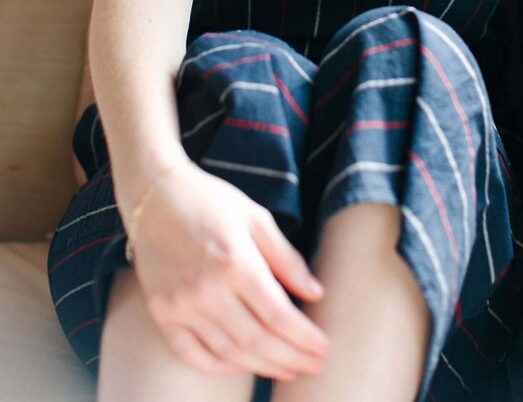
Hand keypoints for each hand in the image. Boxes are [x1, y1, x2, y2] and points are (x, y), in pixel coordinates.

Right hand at [128, 159, 329, 382]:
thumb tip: (316, 294)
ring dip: (262, 367)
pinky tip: (243, 366)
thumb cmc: (211, 201)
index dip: (304, 338)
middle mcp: (206, 290)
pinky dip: (220, 366)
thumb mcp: (256, 218)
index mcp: (235, 262)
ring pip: (228, 353)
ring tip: (288, 369)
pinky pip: (193, 354)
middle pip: (257, 341)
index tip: (324, 349)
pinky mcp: (162, 314)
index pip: (278, 315)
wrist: (155, 196)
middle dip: (291, 358)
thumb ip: (286, 258)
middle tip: (315, 366)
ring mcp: (181, 306)